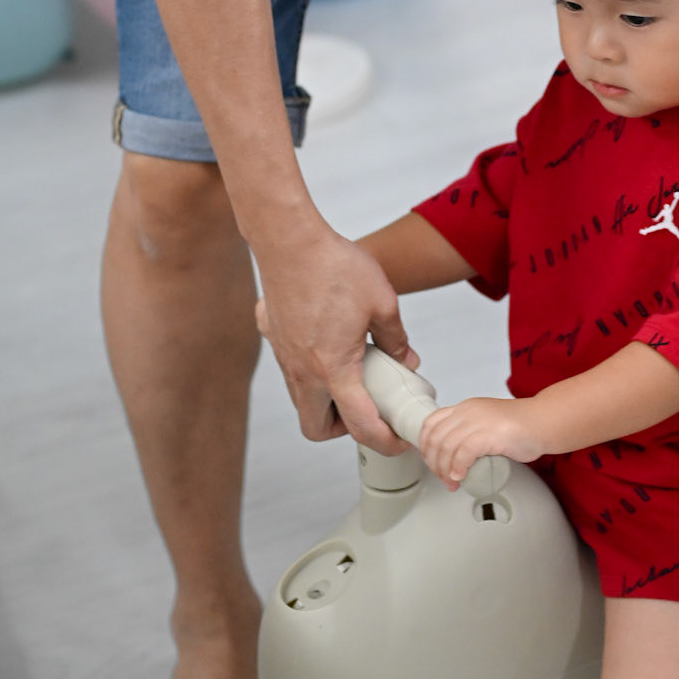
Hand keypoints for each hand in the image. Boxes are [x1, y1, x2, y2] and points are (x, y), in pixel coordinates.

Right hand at [254, 223, 419, 453]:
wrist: (289, 238)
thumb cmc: (332, 265)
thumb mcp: (383, 303)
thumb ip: (396, 339)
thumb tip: (405, 359)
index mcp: (332, 368)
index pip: (359, 425)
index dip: (383, 441)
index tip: (396, 439)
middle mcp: (301, 371)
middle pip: (316, 428)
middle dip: (343, 428)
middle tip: (368, 407)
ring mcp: (283, 356)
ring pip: (302, 401)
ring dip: (327, 400)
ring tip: (354, 373)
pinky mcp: (274, 339)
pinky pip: (291, 371)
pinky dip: (311, 372)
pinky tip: (330, 343)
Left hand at [419, 397, 546, 488]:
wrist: (544, 422)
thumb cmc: (521, 427)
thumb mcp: (487, 421)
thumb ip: (470, 431)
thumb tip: (454, 456)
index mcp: (465, 407)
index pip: (431, 423)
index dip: (425, 445)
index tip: (431, 461)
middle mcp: (468, 411)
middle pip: (435, 438)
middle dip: (434, 463)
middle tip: (443, 478)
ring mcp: (478, 421)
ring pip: (446, 447)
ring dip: (445, 470)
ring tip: (453, 482)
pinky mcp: (489, 434)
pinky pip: (463, 453)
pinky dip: (458, 468)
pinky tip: (461, 477)